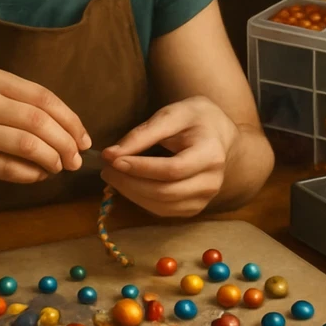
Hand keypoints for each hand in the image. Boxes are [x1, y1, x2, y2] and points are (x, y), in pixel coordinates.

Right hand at [0, 67, 90, 192]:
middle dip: (66, 143)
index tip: (85, 140)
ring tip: (58, 169)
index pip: (43, 97)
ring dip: (51, 160)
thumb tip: (77, 135)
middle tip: (76, 161)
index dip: (70, 120)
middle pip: (38, 120)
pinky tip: (38, 176)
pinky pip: (11, 168)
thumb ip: (28, 111)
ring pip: (27, 144)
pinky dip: (32, 175)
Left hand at [99, 96, 238, 216]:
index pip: (172, 169)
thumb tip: (110, 155)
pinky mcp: (195, 208)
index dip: (140, 168)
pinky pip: (164, 211)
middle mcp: (212, 182)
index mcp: (211, 155)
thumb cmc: (195, 119)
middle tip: (106, 169)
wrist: (219, 134)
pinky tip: (129, 186)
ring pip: (162, 206)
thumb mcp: (171, 115)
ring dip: (132, 194)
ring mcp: (205, 198)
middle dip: (130, 183)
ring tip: (113, 176)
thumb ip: (142, 134)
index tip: (114, 160)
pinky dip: (141, 201)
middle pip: (166, 192)